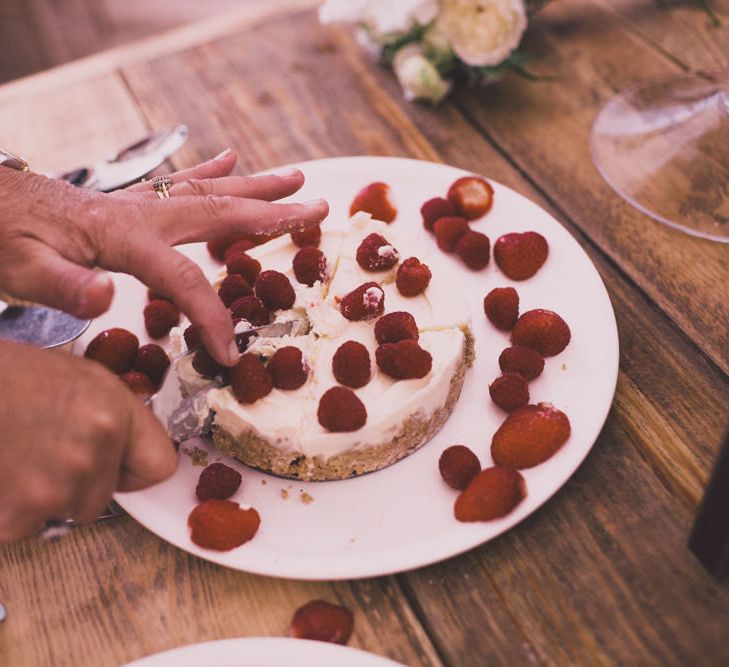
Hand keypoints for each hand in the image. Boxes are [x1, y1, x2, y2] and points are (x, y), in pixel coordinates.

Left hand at [0, 151, 327, 365]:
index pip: (183, 279)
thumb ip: (63, 284)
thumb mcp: (18, 268)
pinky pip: (181, 183)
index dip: (211, 316)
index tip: (228, 353)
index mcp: (123, 236)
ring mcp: (139, 204)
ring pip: (210, 193)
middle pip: (220, 213)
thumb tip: (104, 299)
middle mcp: (142, 213)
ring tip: (294, 181)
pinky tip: (231, 160)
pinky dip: (212, 172)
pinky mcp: (130, 203)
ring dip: (256, 188)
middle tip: (316, 209)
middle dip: (272, 215)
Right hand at [0, 340, 175, 542]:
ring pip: (60, 514)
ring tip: (11, 459)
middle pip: (101, 497)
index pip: (159, 466)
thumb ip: (110, 416)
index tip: (114, 464)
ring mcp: (53, 489)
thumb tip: (124, 451)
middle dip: (75, 483)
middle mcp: (93, 453)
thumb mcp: (75, 377)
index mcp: (113, 413)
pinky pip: (19, 528)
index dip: (133, 468)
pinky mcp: (12, 517)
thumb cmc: (4, 374)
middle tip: (37, 452)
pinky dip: (4, 512)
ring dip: (37, 499)